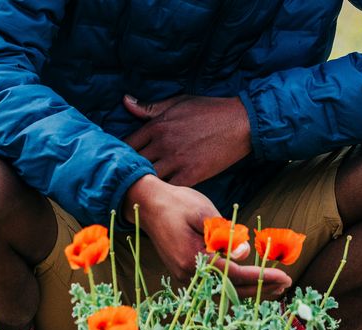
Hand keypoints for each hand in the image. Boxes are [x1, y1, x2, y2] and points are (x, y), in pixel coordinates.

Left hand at [123, 94, 251, 187]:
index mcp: (157, 126)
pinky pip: (169, 189)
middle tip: (126, 181)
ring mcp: (176, 160)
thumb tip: (125, 102)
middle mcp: (163, 144)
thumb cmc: (209, 110)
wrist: (240, 123)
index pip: (127, 144)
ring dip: (145, 184)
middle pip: (134, 164)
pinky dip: (163, 193)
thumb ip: (150, 108)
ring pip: (149, 178)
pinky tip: (161, 196)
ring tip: (141, 191)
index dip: (121, 155)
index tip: (121, 162)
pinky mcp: (191, 174)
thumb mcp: (178, 102)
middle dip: (129, 172)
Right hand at [124, 175, 290, 298]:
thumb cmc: (178, 203)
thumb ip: (225, 235)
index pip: (236, 273)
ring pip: (224, 293)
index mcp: (194, 258)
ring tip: (275, 288)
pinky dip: (235, 288)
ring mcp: (186, 278)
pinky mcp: (186, 275)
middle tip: (286, 284)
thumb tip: (244, 253)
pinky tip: (252, 285)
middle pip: (232, 290)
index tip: (284, 276)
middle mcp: (189, 275)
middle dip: (261, 289)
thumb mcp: (205, 213)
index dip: (263, 277)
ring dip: (251, 292)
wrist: (148, 206)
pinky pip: (215, 288)